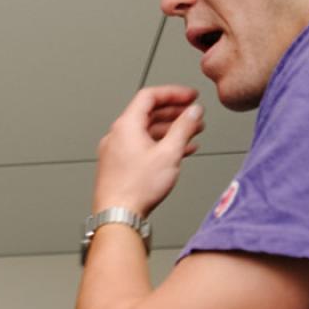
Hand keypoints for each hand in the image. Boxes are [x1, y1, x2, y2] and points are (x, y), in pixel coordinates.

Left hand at [92, 86, 203, 216]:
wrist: (117, 216)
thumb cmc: (136, 188)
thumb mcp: (169, 153)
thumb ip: (184, 127)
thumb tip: (194, 111)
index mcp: (125, 126)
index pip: (149, 96)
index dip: (174, 93)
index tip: (190, 96)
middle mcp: (116, 136)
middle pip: (148, 114)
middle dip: (174, 112)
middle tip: (193, 114)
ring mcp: (114, 152)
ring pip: (146, 132)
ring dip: (170, 130)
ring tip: (192, 133)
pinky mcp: (116, 166)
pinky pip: (140, 147)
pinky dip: (159, 145)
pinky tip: (178, 151)